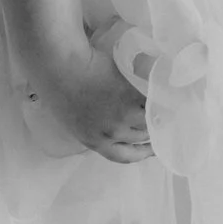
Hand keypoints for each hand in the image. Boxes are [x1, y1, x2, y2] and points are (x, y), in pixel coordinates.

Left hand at [39, 47, 153, 163]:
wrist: (62, 67)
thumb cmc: (61, 89)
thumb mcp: (74, 120)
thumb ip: (95, 130)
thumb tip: (114, 129)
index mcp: (94, 142)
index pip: (125, 156)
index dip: (142, 154)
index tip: (152, 149)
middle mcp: (111, 134)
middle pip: (141, 137)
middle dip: (150, 130)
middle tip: (159, 118)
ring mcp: (123, 116)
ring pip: (149, 120)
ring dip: (156, 112)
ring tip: (161, 101)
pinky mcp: (131, 96)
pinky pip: (151, 100)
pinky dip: (156, 96)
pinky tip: (158, 88)